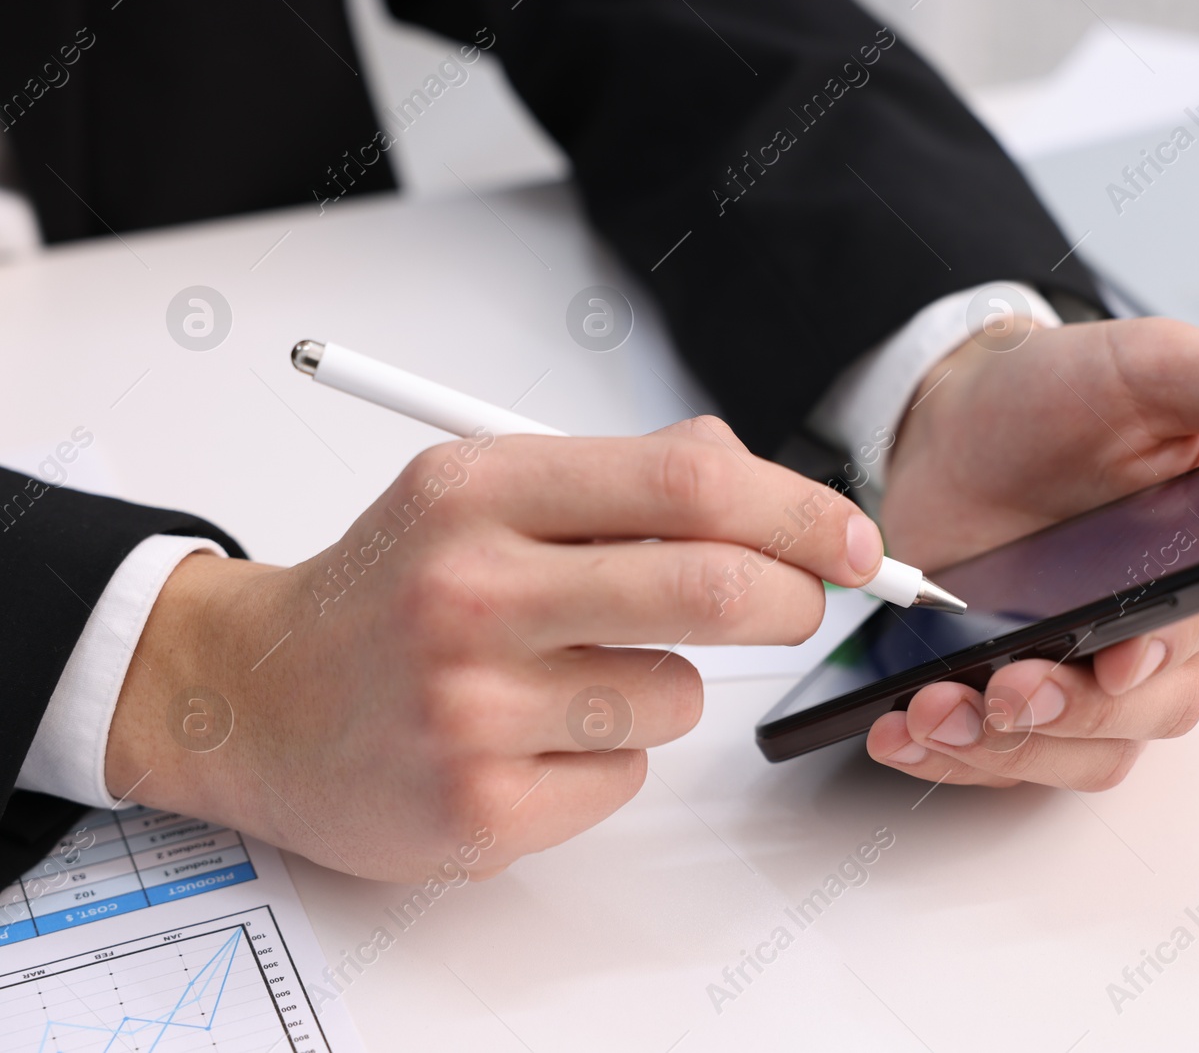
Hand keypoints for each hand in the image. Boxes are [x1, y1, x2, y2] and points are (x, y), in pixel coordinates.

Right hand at [107, 417, 887, 880]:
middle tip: (798, 604)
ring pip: (679, 696)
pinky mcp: (479, 808)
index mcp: (479, 491)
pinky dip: (607, 754)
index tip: (851, 540)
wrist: (256, 697)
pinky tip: (530, 737)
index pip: (689, 481)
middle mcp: (470, 592)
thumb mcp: (482, 491)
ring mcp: (472, 709)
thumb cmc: (392, 588)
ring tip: (573, 674)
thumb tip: (764, 487)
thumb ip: (621, 480)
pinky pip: (627, 774)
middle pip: (714, 590)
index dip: (800, 511)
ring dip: (665, 684)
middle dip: (792, 600)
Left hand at [867, 316, 1198, 788]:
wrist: (952, 422)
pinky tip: (904, 732)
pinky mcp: (1020, 694)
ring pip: (1082, 750)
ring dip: (1006, 745)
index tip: (1117, 655)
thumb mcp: (1150, 366)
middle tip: (1007, 686)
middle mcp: (1166, 634)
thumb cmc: (1054, 394)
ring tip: (932, 713)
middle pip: (1148, 711)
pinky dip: (957, 758)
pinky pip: (1009, 760)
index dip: (1166, 656)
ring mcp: (1090, 673)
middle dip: (1072, 710)